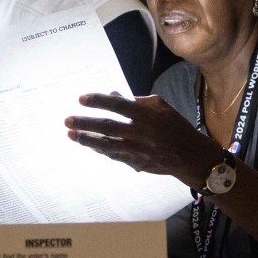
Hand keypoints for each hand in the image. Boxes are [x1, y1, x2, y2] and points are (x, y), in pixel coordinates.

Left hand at [65, 94, 223, 187]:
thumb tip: (114, 94)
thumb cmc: (176, 127)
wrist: (190, 156)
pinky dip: (99, 150)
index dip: (98, 101)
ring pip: (106, 144)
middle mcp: (140, 132)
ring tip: (71, 134)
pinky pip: (113, 155)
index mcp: (146, 115)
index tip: (81, 99)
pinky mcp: (135, 163)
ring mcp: (137, 150)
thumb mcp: (162, 107)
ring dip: (86, 139)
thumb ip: (138, 101)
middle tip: (67, 120)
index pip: (118, 105)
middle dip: (85, 123)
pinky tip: (88, 145)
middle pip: (107, 126)